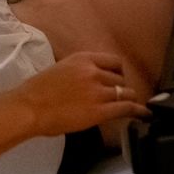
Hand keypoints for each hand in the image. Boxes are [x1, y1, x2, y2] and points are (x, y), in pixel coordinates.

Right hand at [13, 52, 150, 136]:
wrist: (29, 107)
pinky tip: (144, 114)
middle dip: (121, 88)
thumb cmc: (37, 92)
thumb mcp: (60, 69)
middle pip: (120, 78)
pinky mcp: (100, 110)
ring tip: (131, 106)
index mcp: (83, 59)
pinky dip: (138, 111)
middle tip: (120, 97)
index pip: (113, 62)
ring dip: (128, 100)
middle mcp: (94, 71)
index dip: (118, 73)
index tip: (119, 79)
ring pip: (126, 92)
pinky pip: (127, 107)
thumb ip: (79, 72)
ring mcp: (98, 91)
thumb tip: (90, 82)